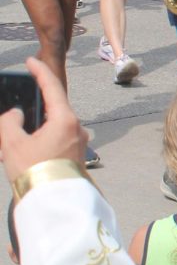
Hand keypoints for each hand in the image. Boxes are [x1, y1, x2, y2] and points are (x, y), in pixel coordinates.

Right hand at [0, 57, 86, 180]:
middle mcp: (77, 128)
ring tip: (17, 137)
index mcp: (65, 119)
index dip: (40, 72)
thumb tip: (15, 114)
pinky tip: (28, 149)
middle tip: (19, 105)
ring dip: (37, 127)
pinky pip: (57, 139)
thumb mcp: (13, 144)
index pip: (52, 87)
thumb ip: (9, 122)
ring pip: (54, 125)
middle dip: (35, 106)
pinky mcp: (77, 155)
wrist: (55, 204)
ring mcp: (79, 142)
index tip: (31, 60)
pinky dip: (41, 138)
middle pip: (53, 108)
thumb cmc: (34, 172)